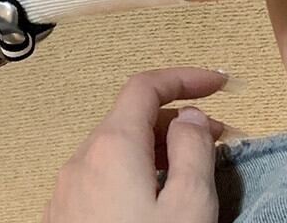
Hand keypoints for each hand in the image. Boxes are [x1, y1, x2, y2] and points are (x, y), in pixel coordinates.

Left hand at [43, 67, 229, 222]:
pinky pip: (103, 178)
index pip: (147, 87)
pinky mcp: (64, 219)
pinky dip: (136, 174)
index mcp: (112, 145)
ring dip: (159, 149)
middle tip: (220, 139)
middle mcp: (82, 160)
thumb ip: (194, 150)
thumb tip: (190, 116)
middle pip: (132, 117)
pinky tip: (157, 204)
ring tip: (194, 173)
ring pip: (118, 149)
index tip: (221, 84)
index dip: (186, 78)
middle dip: (178, 119)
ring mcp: (67, 191)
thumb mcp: (189, 208)